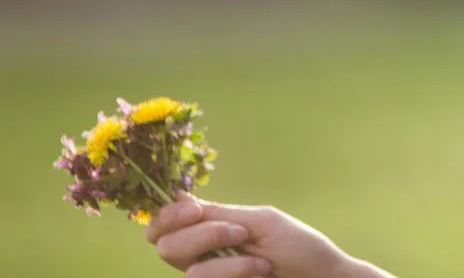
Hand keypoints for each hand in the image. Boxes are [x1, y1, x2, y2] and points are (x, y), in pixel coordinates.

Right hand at [146, 192, 364, 277]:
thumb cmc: (298, 247)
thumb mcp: (259, 222)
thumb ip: (218, 213)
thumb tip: (175, 196)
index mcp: (210, 231)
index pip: (162, 226)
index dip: (166, 217)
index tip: (193, 210)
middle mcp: (202, 257)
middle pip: (166, 247)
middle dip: (204, 236)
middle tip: (241, 233)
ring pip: (191, 271)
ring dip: (232, 263)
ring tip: (262, 263)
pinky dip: (236, 273)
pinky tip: (261, 273)